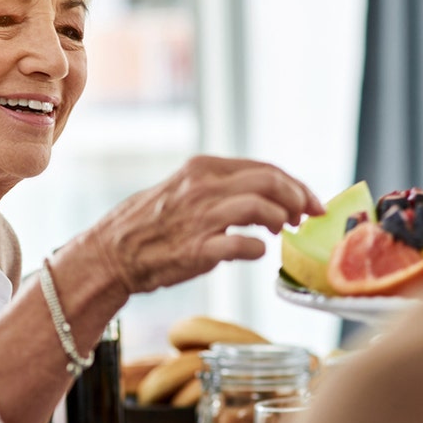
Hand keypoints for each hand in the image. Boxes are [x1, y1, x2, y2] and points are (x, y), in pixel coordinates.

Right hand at [80, 156, 323, 293]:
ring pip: (261, 206)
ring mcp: (200, 217)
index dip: (295, 184)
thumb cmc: (152, 226)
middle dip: (299, 198)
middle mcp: (203, 187)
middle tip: (307, 217)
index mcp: (203, 169)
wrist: (112, 253)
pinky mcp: (197, 249)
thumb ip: (222, 189)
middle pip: (269, 181)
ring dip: (281, 220)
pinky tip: (257, 251)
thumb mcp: (186, 190)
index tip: (311, 202)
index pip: (265, 168)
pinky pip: (243, 244)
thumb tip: (267, 198)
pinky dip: (258, 248)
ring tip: (281, 233)